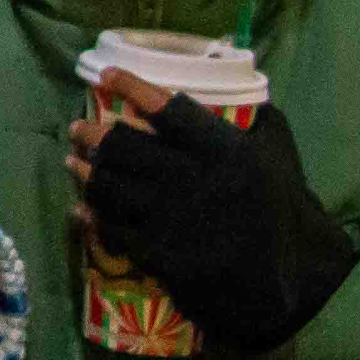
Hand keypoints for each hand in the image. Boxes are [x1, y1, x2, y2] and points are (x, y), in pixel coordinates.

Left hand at [67, 70, 359, 356]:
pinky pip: (112, 229)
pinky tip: (81, 207)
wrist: (286, 284)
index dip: (131, 88)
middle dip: (93, 133)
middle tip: (78, 128)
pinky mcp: (159, 256)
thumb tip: (242, 93)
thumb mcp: (278, 159)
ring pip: (110, 186)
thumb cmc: (282, 215)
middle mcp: (191, 180)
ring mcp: (171, 220)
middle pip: (124, 146)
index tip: (105, 75)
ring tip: (73, 161)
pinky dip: (91, 215)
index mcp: (222, 151)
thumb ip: (258, 124)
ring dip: (86, 171)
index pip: (166, 109)